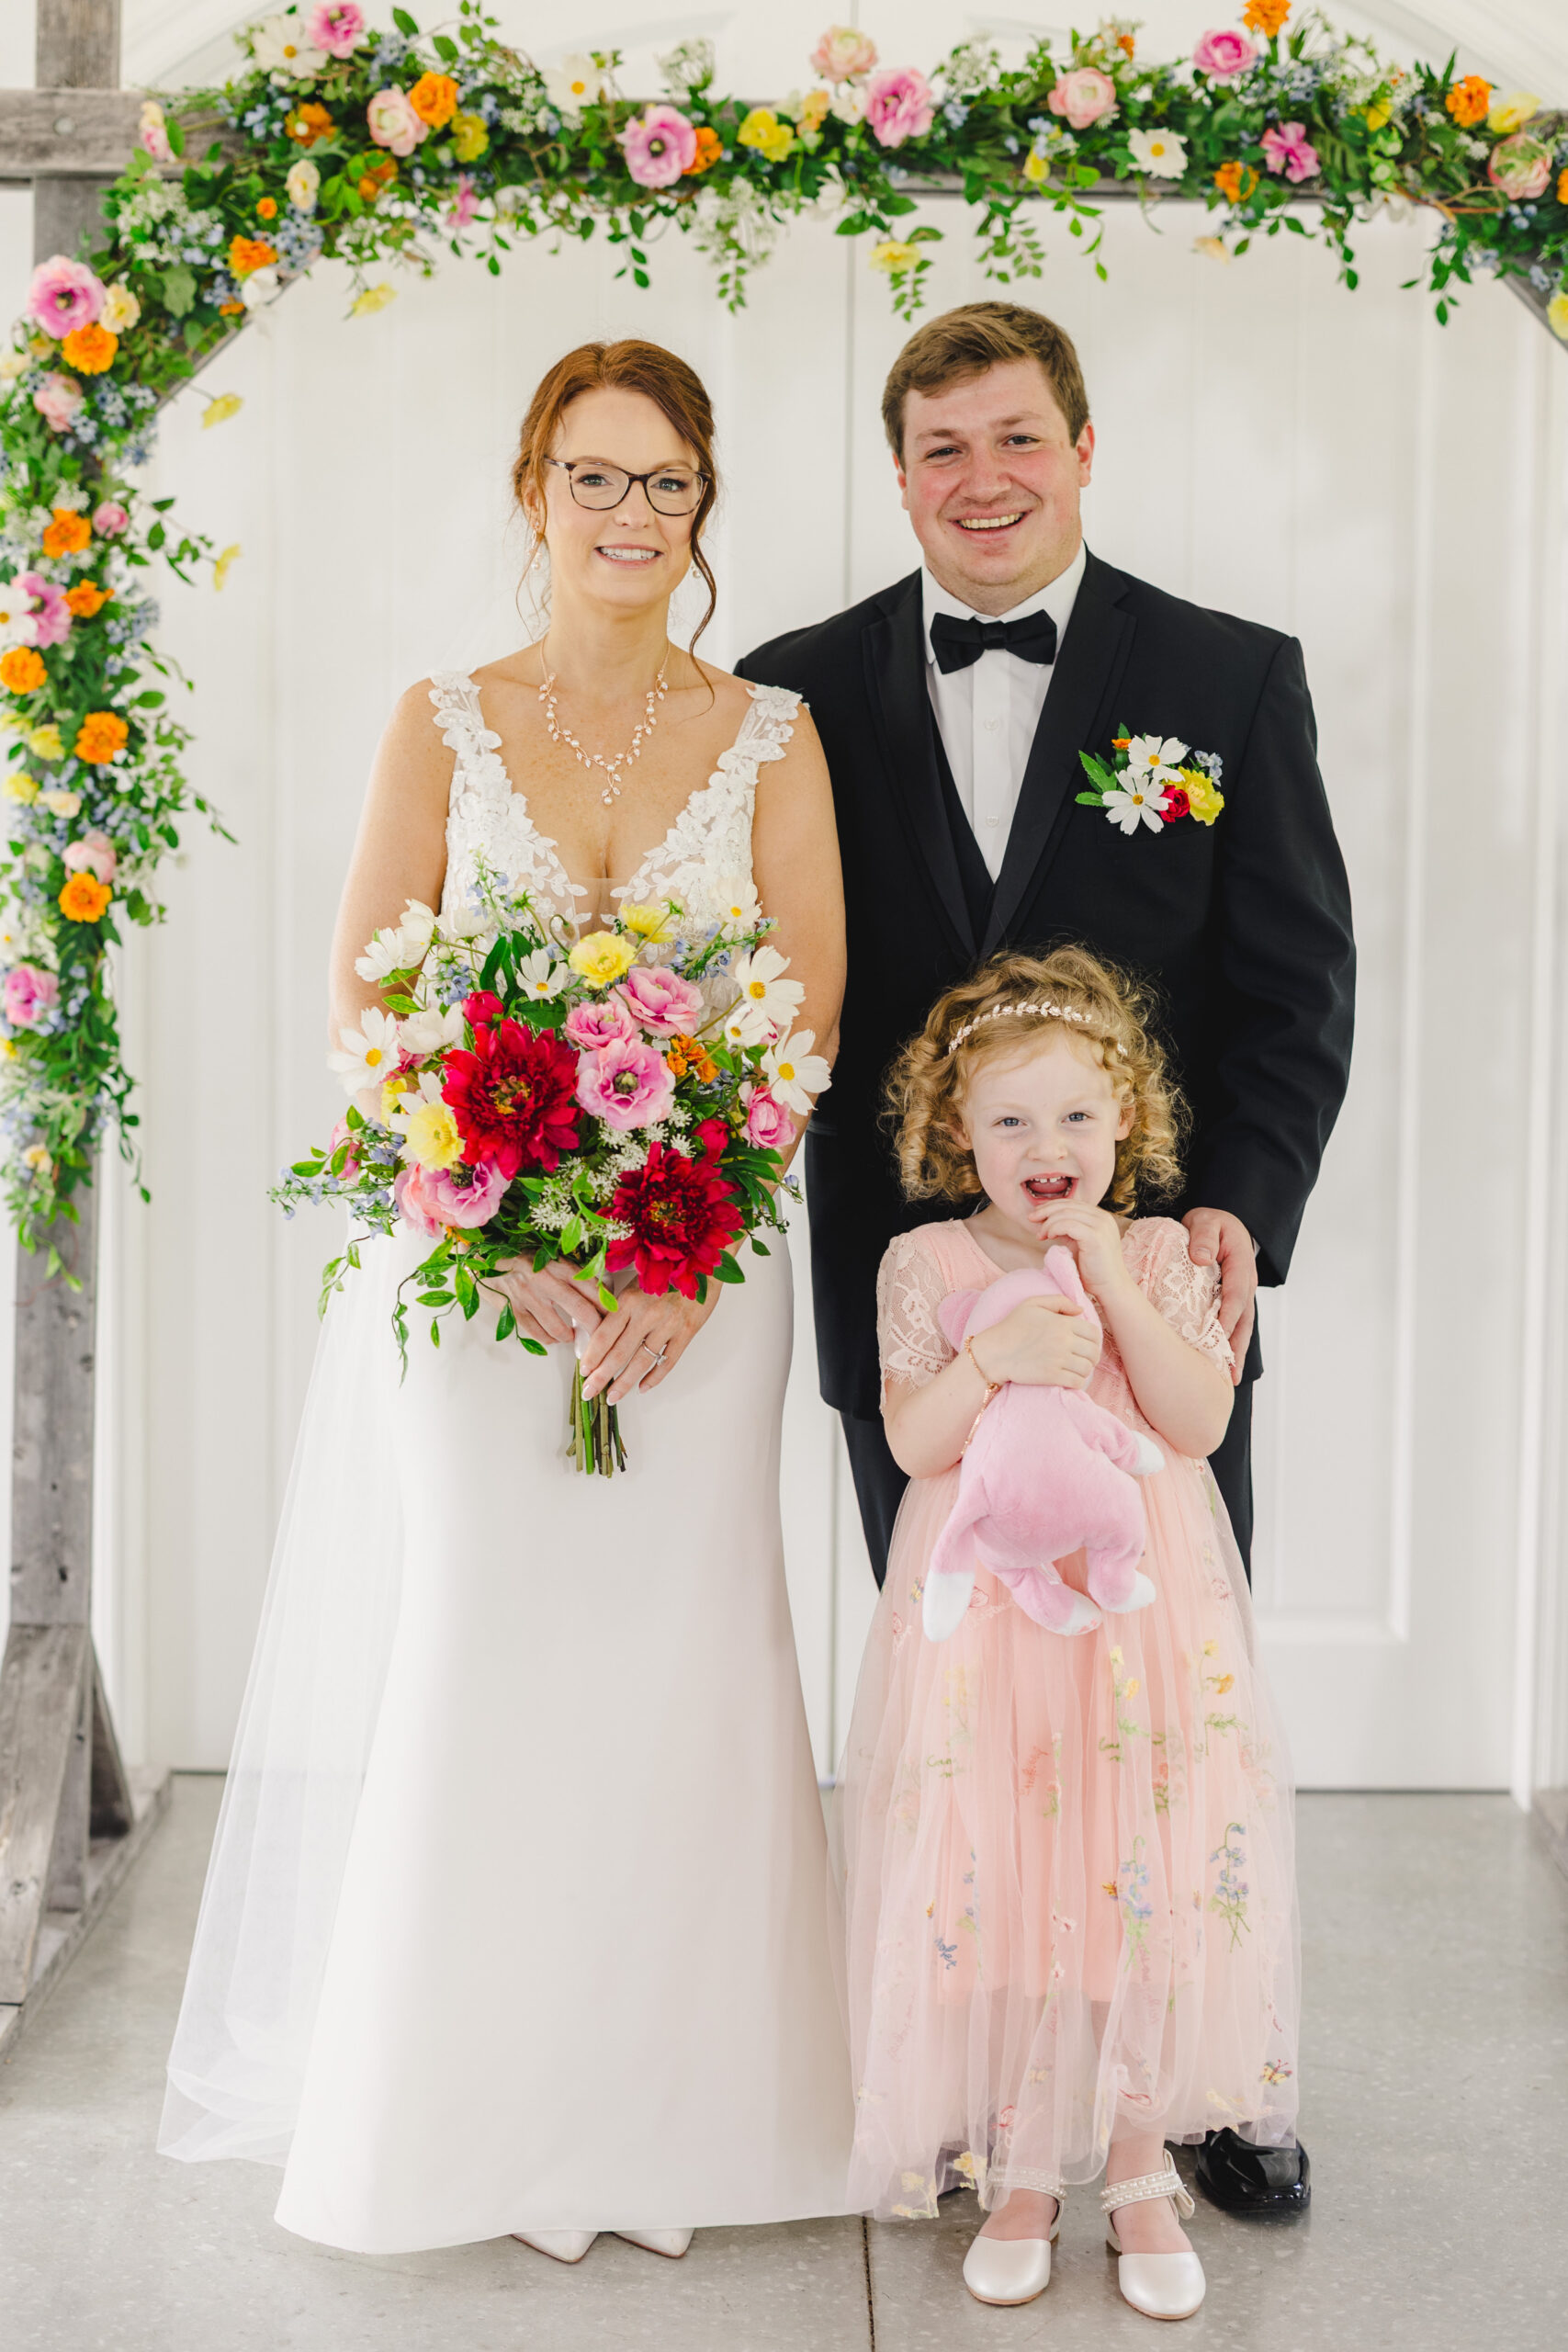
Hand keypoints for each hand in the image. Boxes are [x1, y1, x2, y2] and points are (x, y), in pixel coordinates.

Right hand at [485, 1256, 602, 1349]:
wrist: (484, 1259)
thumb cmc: (523, 1258)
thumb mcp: (552, 1256)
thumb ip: (576, 1272)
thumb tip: (605, 1289)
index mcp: (559, 1264)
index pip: (593, 1288)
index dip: (608, 1306)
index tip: (615, 1315)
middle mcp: (545, 1280)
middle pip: (582, 1310)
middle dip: (596, 1327)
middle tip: (600, 1334)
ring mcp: (528, 1297)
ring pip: (559, 1328)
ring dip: (570, 1336)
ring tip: (572, 1335)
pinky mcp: (513, 1310)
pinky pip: (538, 1334)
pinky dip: (550, 1339)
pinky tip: (554, 1336)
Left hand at [579, 1280, 720, 1403]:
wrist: (703, 1265)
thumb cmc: (666, 1271)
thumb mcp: (636, 1282)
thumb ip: (618, 1305)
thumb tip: (595, 1330)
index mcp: (629, 1300)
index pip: (604, 1335)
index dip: (592, 1356)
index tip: (583, 1371)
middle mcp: (646, 1314)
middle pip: (618, 1353)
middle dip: (601, 1377)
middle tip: (589, 1393)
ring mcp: (668, 1325)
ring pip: (641, 1361)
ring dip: (625, 1383)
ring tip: (613, 1397)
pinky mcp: (686, 1332)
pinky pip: (668, 1361)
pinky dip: (655, 1377)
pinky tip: (643, 1387)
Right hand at [970, 1294, 1101, 1390]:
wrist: (994, 1353)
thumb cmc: (1012, 1326)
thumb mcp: (1032, 1304)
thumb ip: (1059, 1301)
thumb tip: (1080, 1310)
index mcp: (1062, 1323)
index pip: (1093, 1333)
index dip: (1094, 1339)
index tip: (1087, 1343)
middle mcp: (1064, 1341)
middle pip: (1093, 1352)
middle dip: (1092, 1356)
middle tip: (1083, 1357)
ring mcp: (1059, 1360)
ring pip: (1087, 1368)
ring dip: (1085, 1369)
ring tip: (1077, 1368)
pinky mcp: (1052, 1376)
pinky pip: (1077, 1382)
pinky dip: (1078, 1381)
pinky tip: (1070, 1377)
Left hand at [1035, 1199, 1133, 1302]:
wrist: (1111, 1288)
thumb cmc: (1094, 1271)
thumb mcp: (1079, 1244)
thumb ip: (1069, 1230)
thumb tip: (1047, 1220)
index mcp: (1101, 1217)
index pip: (1072, 1203)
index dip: (1052, 1206)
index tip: (1037, 1215)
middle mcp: (1103, 1218)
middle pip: (1068, 1205)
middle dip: (1046, 1210)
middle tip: (1031, 1219)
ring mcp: (1101, 1226)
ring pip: (1066, 1213)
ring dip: (1048, 1222)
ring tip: (1040, 1235)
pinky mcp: (1095, 1236)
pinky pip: (1068, 1225)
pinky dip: (1054, 1228)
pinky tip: (1049, 1236)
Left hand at [1182, 1207, 1255, 1387]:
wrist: (1220, 1224)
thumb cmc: (1211, 1224)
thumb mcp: (1206, 1222)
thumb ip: (1203, 1237)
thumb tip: (1201, 1259)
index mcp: (1240, 1263)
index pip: (1235, 1293)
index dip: (1228, 1315)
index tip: (1219, 1333)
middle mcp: (1246, 1282)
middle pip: (1244, 1318)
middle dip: (1238, 1345)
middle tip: (1231, 1372)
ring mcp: (1243, 1294)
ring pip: (1243, 1326)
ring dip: (1238, 1351)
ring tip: (1232, 1378)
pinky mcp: (1235, 1301)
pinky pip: (1236, 1325)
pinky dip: (1232, 1344)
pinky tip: (1226, 1365)